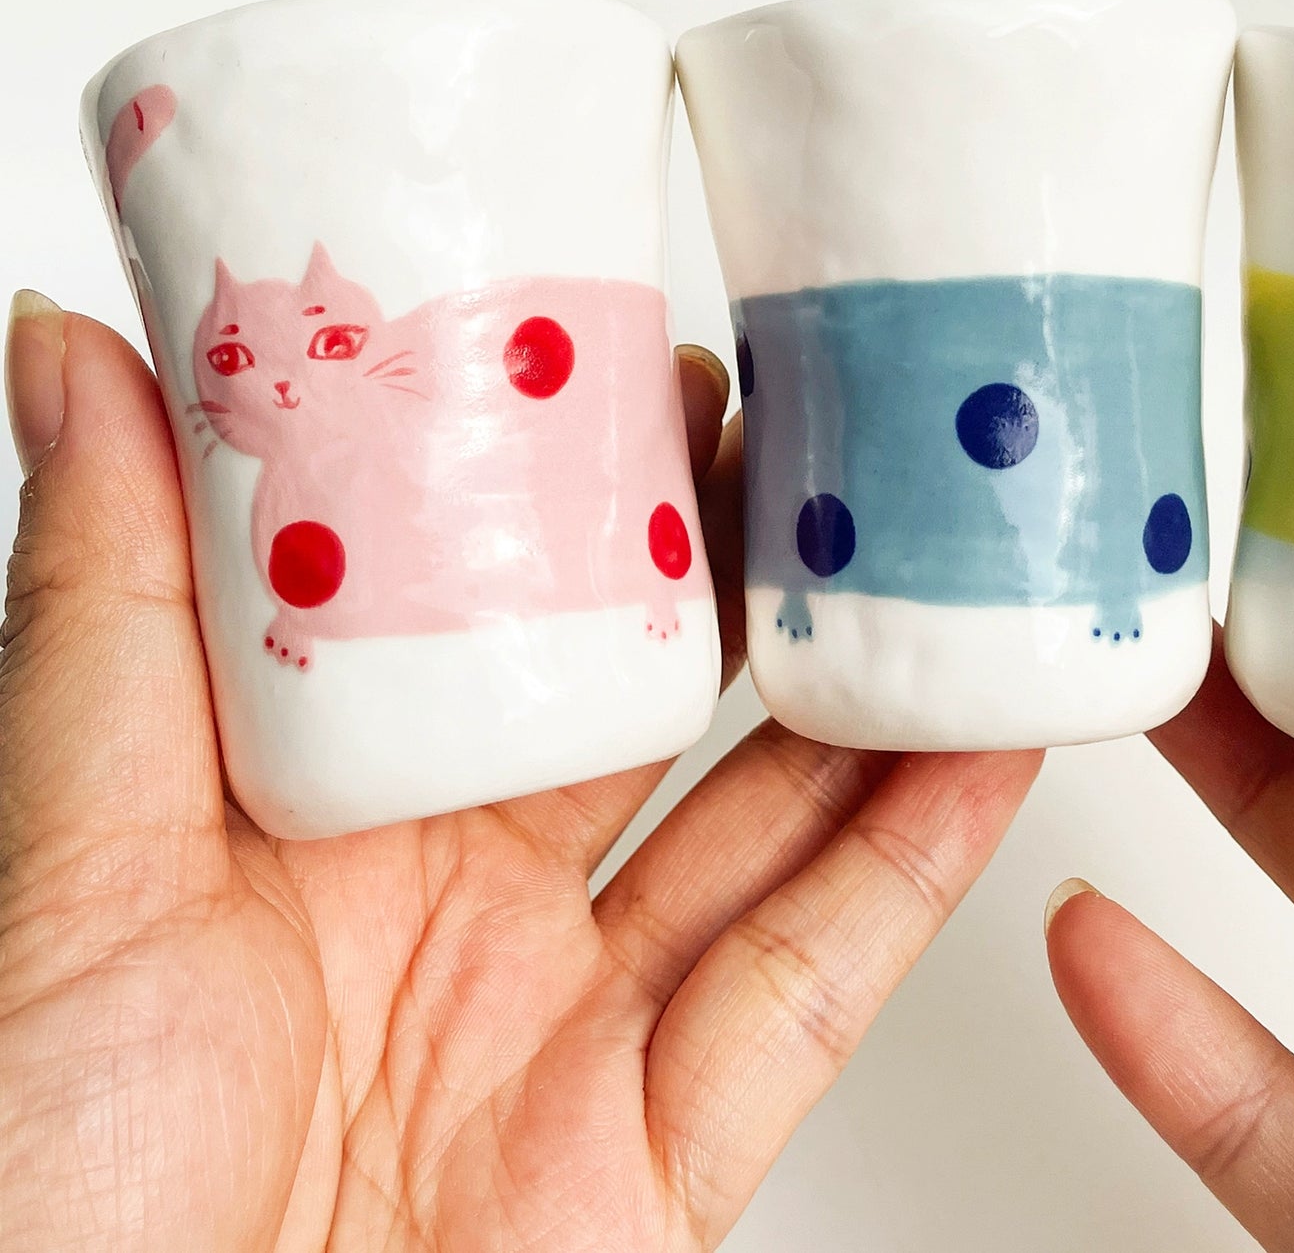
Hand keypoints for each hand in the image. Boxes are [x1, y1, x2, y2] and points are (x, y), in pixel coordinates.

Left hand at [0, 297, 1038, 1250]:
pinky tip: (977, 757)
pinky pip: (809, 993)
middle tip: (838, 443)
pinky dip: (909, 873)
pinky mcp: (656, 1165)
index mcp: (313, 826)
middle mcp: (452, 915)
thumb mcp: (64, 865)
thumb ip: (110, 612)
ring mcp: (565, 1035)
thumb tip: (76, 348)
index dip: (577, 496)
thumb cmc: (43, 1203)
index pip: (482, 619)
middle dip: (752, 576)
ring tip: (948, 567)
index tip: (657, 366)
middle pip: (651, 710)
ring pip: (762, 831)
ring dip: (865, 703)